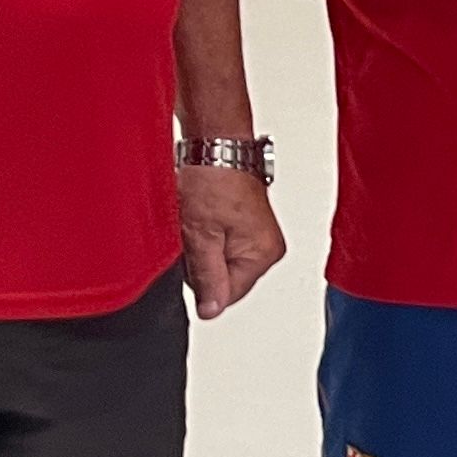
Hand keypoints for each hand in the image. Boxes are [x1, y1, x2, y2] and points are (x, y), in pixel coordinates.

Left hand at [176, 162, 287, 318]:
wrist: (215, 146)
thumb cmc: (212, 179)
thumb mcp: (201, 235)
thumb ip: (207, 276)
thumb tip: (211, 310)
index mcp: (263, 254)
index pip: (227, 295)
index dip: (200, 281)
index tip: (190, 254)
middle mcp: (266, 248)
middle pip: (223, 280)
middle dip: (200, 264)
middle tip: (194, 234)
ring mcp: (256, 237)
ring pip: (218, 264)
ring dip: (201, 249)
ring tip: (197, 222)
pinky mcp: (245, 227)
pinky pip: (219, 247)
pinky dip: (205, 238)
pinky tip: (200, 220)